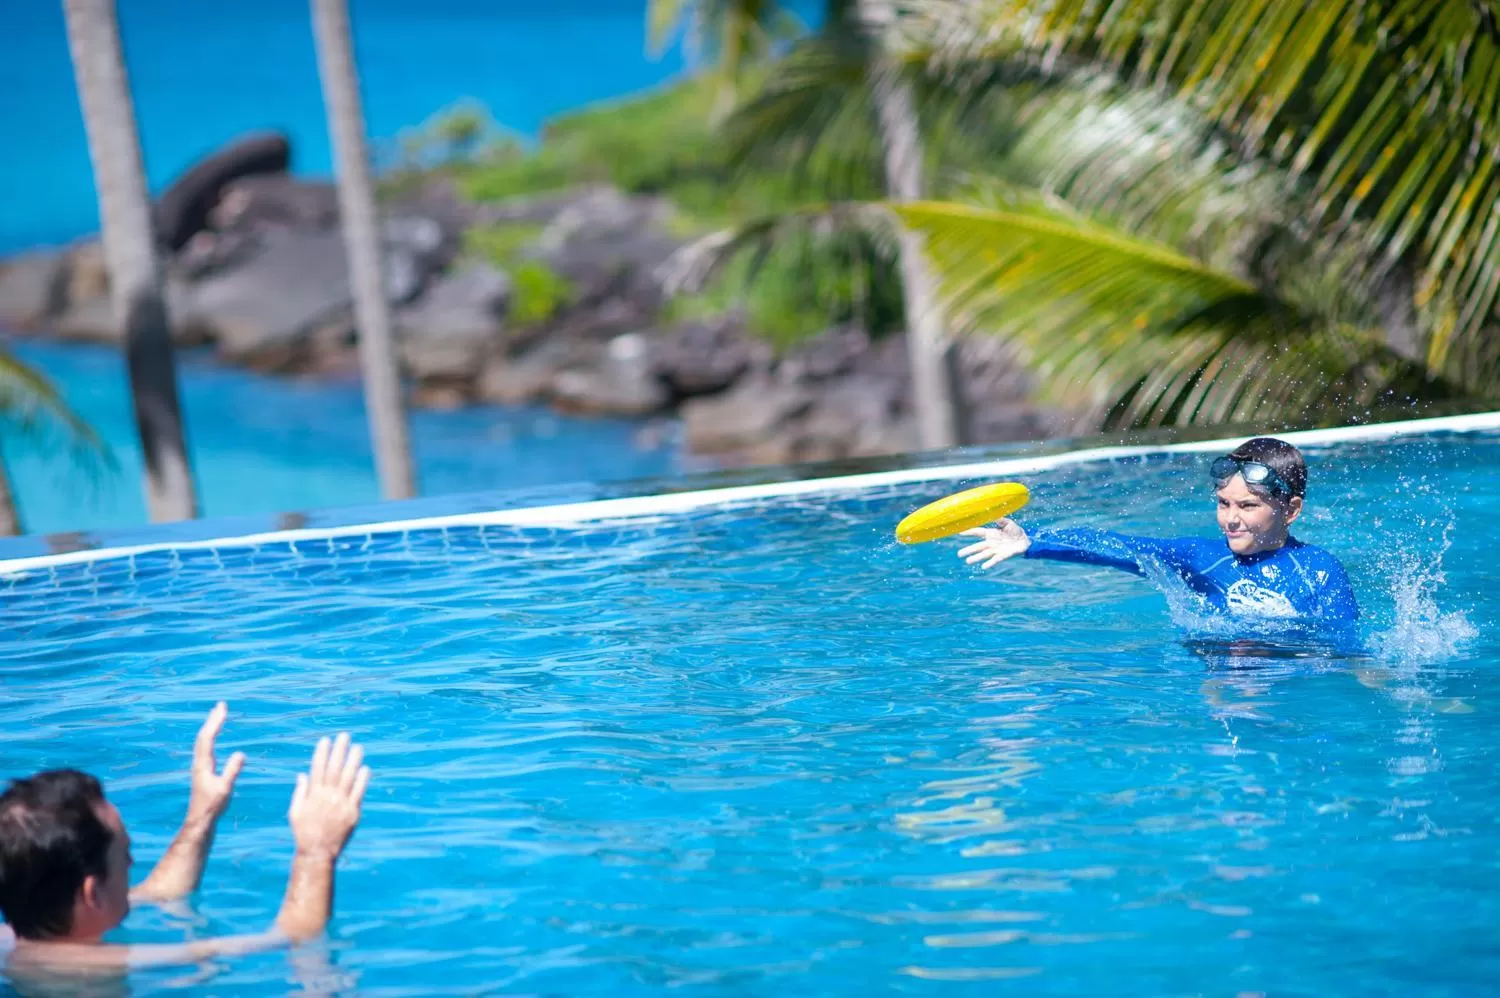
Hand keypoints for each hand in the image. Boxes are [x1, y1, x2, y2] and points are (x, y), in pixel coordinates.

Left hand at [187, 702, 244, 821]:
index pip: (208, 738)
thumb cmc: (212, 807)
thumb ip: (232, 771)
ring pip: (203, 742)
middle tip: (220, 705)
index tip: (222, 708)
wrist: (200, 821)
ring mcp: (200, 767)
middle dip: (212, 720)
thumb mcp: (224, 789)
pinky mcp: (203, 772)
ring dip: (211, 728)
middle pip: (204, 736)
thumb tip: (241, 753)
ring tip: (217, 717)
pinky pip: (206, 749)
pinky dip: (211, 738)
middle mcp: (199, 763)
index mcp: (203, 764)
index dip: (215, 722)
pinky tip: (214, 740)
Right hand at [288, 733, 369, 859]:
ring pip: (349, 777)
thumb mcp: (295, 811)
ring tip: (358, 747)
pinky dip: (362, 780)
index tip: (326, 740)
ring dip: (354, 760)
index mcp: (313, 794)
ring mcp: (341, 803)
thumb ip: (300, 792)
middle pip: (335, 768)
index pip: (318, 768)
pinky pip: (359, 792)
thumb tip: (302, 774)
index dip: (322, 753)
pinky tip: (365, 768)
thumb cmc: (304, 832)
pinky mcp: (353, 812)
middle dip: (339, 750)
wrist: (318, 852)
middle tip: (344, 736)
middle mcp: (328, 796)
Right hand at [957, 518, 1030, 568]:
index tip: (960, 532)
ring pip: (983, 554)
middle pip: (977, 547)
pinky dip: (989, 563)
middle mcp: (991, 543)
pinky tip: (983, 567)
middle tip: (959, 554)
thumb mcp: (1008, 523)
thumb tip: (993, 514)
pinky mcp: (1002, 556)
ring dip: (976, 558)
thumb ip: (1000, 520)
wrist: (1025, 540)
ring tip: (967, 561)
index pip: (977, 532)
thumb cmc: (1016, 531)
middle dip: (968, 550)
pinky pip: (995, 560)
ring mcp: (996, 550)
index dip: (969, 532)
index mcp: (991, 533)